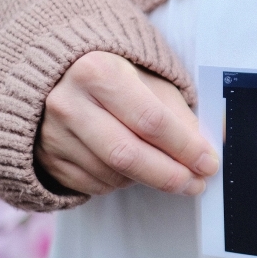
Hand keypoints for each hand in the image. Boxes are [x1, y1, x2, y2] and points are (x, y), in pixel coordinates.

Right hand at [35, 51, 217, 196]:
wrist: (56, 78)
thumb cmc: (113, 76)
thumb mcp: (148, 80)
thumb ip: (177, 114)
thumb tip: (204, 152)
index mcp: (97, 72)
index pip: (150, 120)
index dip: (184, 147)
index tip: (208, 163)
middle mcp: (69, 103)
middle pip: (128, 154)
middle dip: (169, 175)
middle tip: (196, 183)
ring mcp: (54, 135)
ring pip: (112, 175)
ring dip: (148, 179)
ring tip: (166, 170)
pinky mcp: (48, 160)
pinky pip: (95, 185)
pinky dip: (123, 183)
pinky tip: (133, 169)